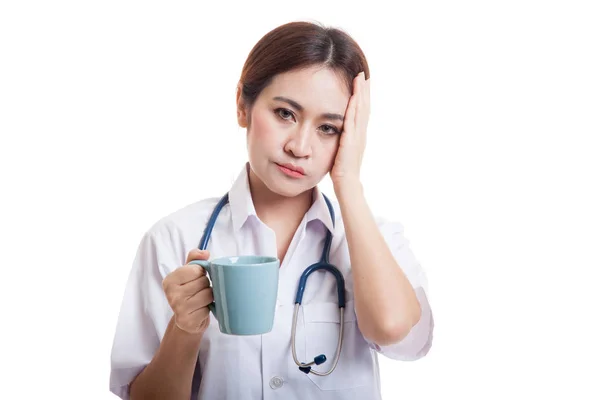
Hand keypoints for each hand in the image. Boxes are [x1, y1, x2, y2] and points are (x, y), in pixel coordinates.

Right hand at [162, 249, 212, 334]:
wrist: (186, 320)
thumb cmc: (188, 292)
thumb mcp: (188, 272)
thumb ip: (195, 258)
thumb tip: (205, 253)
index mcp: (169, 280)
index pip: (196, 269)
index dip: (201, 273)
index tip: (196, 278)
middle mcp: (171, 294)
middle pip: (203, 282)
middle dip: (206, 285)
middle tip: (199, 291)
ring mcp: (179, 309)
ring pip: (208, 294)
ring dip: (209, 296)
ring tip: (201, 300)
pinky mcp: (188, 321)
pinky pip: (208, 309)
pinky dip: (208, 309)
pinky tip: (200, 310)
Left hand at [330, 71, 369, 186]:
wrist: (347, 184)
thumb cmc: (342, 171)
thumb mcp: (341, 151)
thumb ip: (341, 140)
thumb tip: (335, 132)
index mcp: (358, 135)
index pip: (361, 112)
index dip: (362, 97)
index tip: (362, 82)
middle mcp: (360, 133)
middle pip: (364, 107)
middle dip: (364, 90)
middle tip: (364, 74)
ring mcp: (357, 136)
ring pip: (361, 110)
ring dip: (361, 94)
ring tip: (360, 78)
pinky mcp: (351, 141)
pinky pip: (353, 121)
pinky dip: (354, 108)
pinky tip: (353, 97)